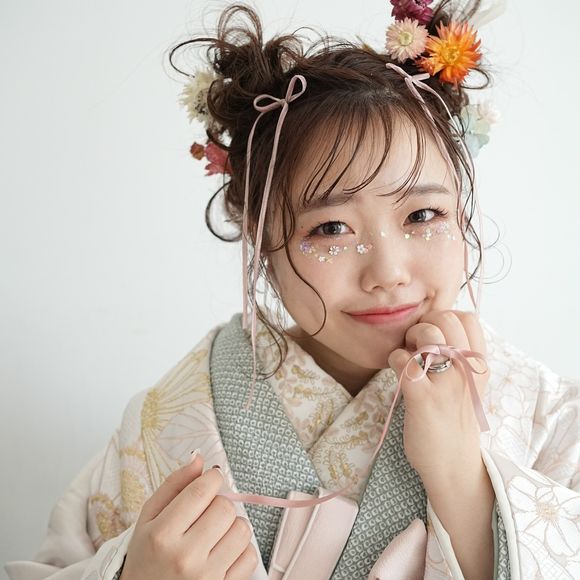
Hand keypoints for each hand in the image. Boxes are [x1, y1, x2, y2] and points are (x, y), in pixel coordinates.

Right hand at [119, 454, 257, 579]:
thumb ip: (173, 485)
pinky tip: (222, 552)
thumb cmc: (147, 557)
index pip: (202, 491)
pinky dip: (240, 550)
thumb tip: (199, 458)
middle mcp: (185, 556)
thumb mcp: (149, 519)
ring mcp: (206, 576)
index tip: (212, 479)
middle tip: (207, 512)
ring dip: (232, 526)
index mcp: (162, 534)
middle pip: (225, 508)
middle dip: (219, 503)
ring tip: (215, 533)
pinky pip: (250, 556)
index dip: (213, 478)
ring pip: (242, 529)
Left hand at [387, 310, 489, 483]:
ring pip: (426, 334)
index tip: (435, 336)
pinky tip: (398, 373)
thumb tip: (430, 325)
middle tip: (417, 346)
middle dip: (423, 324)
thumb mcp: (468, 385)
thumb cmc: (453, 420)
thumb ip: (456, 356)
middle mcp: (466, 370)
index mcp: (478, 365)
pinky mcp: (424, 399)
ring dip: (408, 340)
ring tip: (409, 359)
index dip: (445, 318)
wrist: (454, 466)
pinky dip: (395, 360)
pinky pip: (404, 360)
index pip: (467, 318)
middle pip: (445, 318)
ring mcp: (446, 384)